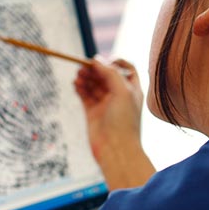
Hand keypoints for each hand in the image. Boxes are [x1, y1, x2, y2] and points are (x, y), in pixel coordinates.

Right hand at [74, 55, 154, 189]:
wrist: (115, 150)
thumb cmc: (124, 122)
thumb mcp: (122, 91)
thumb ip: (110, 73)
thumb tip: (96, 59)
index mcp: (132, 89)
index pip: (126, 68)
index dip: (115, 62)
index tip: (105, 62)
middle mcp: (119, 96)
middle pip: (106, 75)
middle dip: (95, 69)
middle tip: (84, 66)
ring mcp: (105, 104)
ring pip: (94, 84)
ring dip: (86, 77)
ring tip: (79, 76)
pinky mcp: (92, 113)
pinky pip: (85, 95)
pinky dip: (80, 88)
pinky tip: (76, 84)